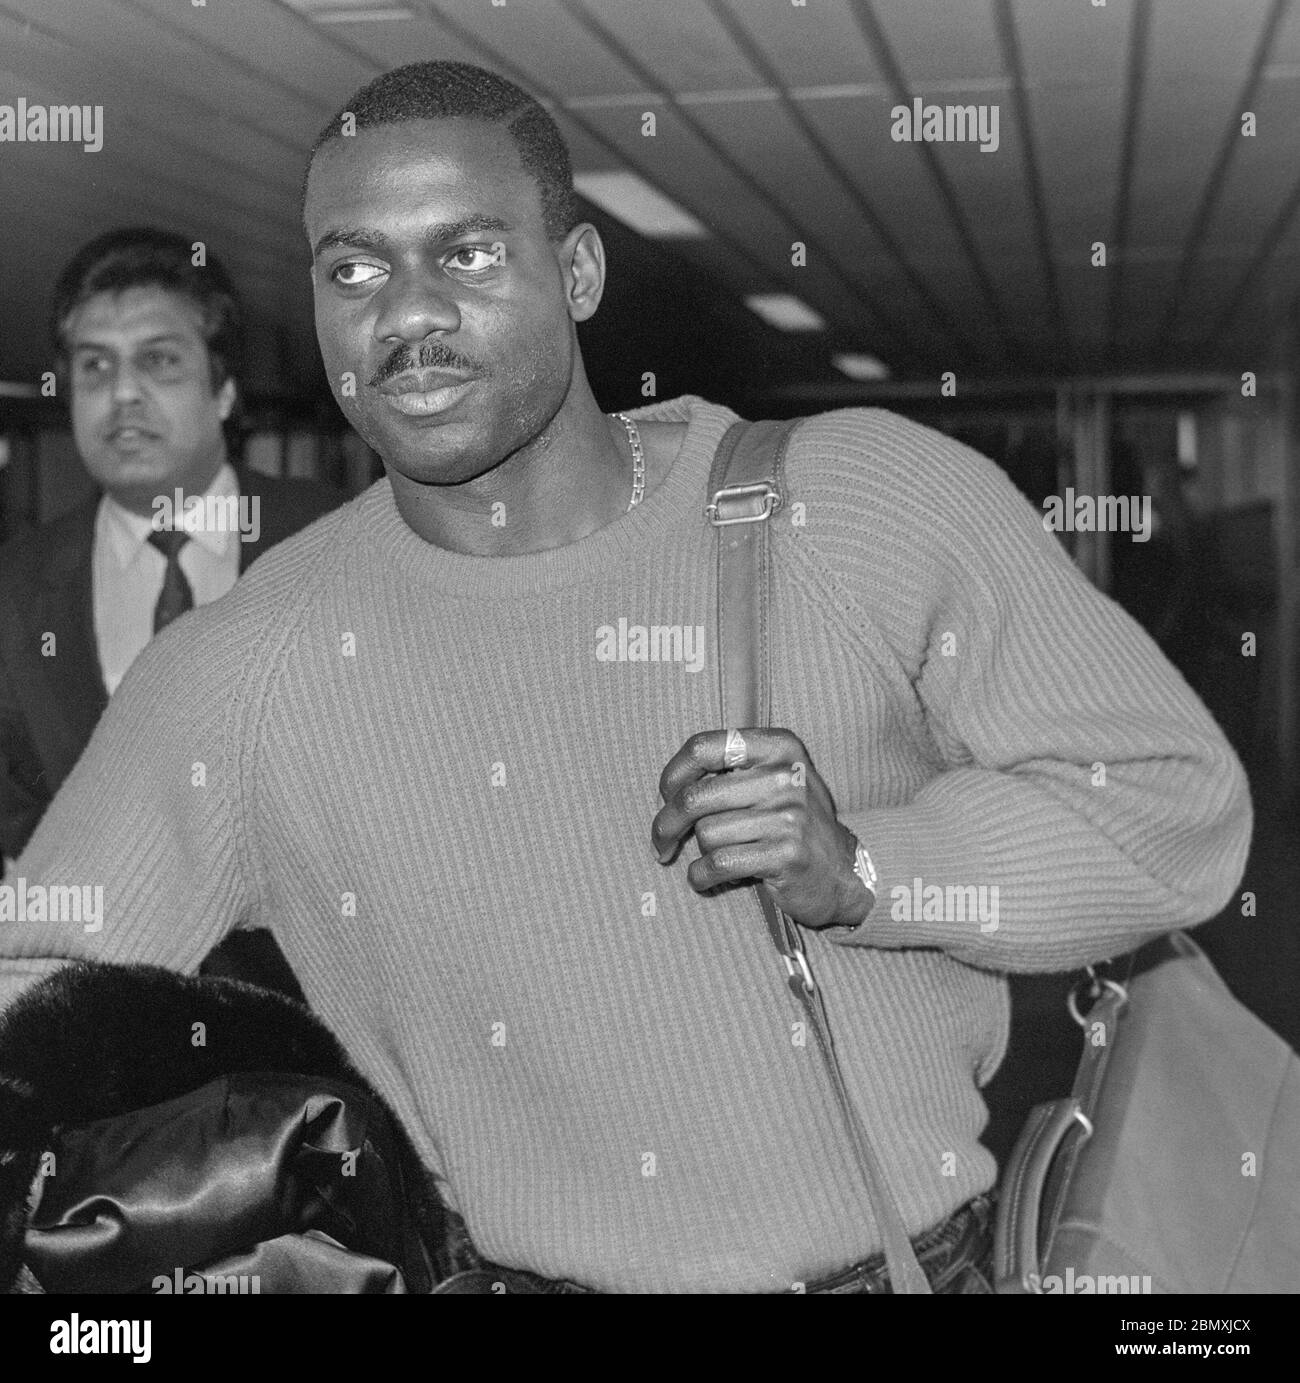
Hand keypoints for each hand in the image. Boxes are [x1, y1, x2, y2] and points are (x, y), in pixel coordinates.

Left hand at [651, 728, 871, 929]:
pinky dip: (702, 877)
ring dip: (699, 854)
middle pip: (695, 797)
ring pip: (706, 833)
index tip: (666, 796)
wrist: (846, 870)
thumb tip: (668, 787)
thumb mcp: (774, 778)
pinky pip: (718, 864)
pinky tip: (708, 879)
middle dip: (667, 825)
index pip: (702, 747)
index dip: (673, 774)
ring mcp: (788, 815)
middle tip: (661, 842)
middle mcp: (785, 775)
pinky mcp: (786, 854)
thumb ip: (729, 771)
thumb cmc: (795, 823)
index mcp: (778, 746)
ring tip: (716, 859)